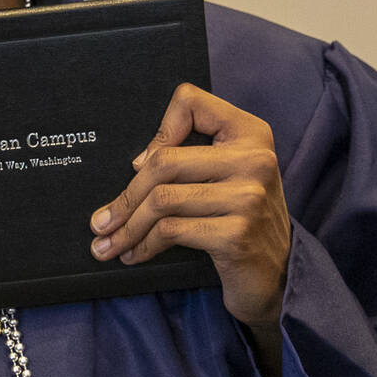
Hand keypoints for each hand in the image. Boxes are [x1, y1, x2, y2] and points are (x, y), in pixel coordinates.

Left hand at [89, 83, 290, 328]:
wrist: (276, 274)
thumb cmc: (238, 219)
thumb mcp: (226, 176)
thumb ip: (191, 156)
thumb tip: (138, 163)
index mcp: (250, 132)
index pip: (190, 102)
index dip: (159, 130)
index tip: (138, 165)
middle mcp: (255, 158)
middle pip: (164, 162)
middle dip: (125, 197)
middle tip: (100, 222)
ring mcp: (249, 196)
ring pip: (162, 200)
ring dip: (127, 227)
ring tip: (108, 244)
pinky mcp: (237, 233)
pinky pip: (172, 230)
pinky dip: (144, 245)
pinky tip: (135, 254)